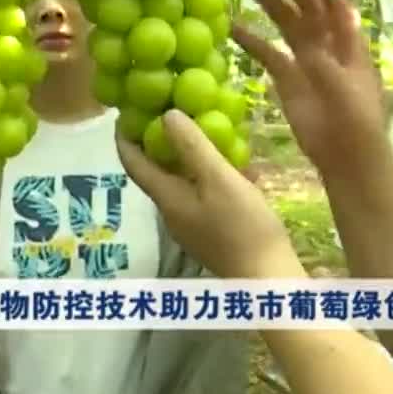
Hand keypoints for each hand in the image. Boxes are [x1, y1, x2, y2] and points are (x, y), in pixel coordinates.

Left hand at [115, 110, 303, 279]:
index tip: (126, 111)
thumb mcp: (218, 179)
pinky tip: (242, 168)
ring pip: (184, 182)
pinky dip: (214, 177)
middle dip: (161, 141)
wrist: (266, 282)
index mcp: (166, 198)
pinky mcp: (212, 234)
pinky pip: (205, 196)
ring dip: (192, 158)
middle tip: (175, 111)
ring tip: (212, 132)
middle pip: (156, 171)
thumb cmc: (242, 227)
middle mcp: (172, 213)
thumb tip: (167, 115)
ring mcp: (192, 226)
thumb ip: (192, 146)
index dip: (126, 136)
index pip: (132, 163)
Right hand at [232, 0, 388, 183]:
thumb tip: (307, 45)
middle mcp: (328, 45)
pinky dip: (252, 41)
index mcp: (349, 43)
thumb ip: (325, 66)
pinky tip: (234, 27)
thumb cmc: (356, 121)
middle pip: (308, 7)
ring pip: (288, 25)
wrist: (347, 156)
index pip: (335, 3)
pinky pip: (268, 54)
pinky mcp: (288, 79)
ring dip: (271, 4)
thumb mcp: (344, 90)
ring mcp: (307, 61)